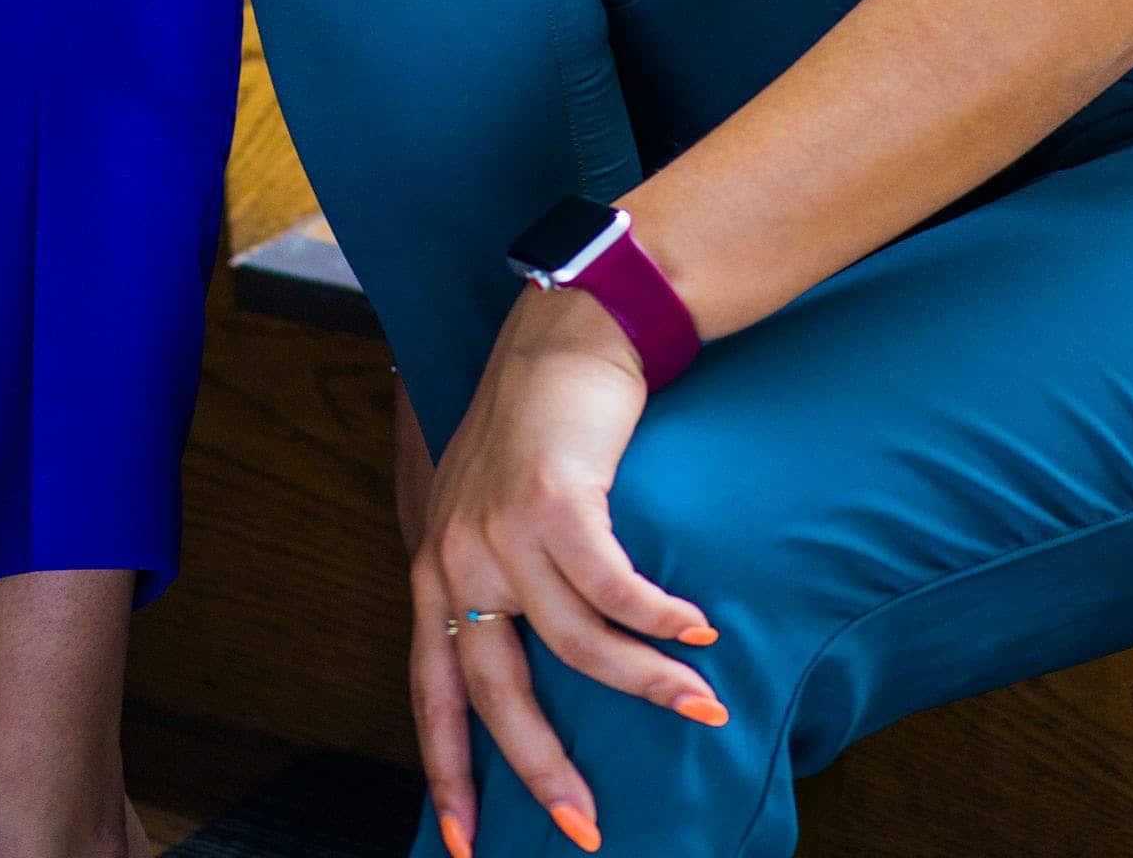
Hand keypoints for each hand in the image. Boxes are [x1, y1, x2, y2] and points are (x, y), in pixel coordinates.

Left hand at [408, 285, 723, 857]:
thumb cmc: (539, 423)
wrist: (567, 328)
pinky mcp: (556, 500)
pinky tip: (701, 634)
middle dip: (546, 770)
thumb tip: (532, 672)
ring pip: (576, 647)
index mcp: (434, 565)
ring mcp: (503, 528)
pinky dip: (662, 621)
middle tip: (588, 826)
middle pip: (498, 694)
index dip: (449, 771)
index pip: (431, 691)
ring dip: (646, 685)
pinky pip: (616, 589)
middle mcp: (456, 554)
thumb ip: (494, 580)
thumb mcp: (489, 506)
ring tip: (700, 707)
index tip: (466, 846)